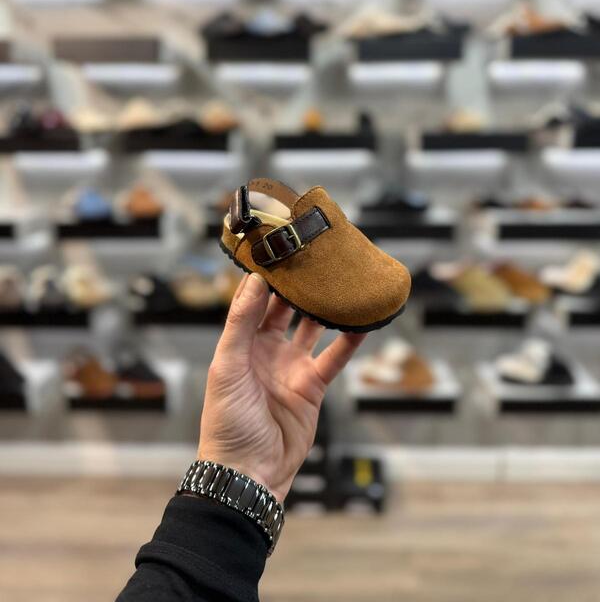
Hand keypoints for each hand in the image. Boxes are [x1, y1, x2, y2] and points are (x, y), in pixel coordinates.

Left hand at [198, 273, 366, 501]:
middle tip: (315, 257)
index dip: (266, 276)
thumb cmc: (226, 421)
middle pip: (285, 309)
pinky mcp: (312, 387)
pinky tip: (362, 321)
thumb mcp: (227, 366)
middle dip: (298, 286)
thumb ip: (241, 323)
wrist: (248, 472)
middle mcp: (266, 350)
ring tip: (341, 282)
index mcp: (240, 343)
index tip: (277, 247)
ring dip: (325, 308)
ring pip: (313, 328)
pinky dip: (350, 341)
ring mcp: (291, 367)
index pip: (254, 300)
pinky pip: (334, 358)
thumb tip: (255, 280)